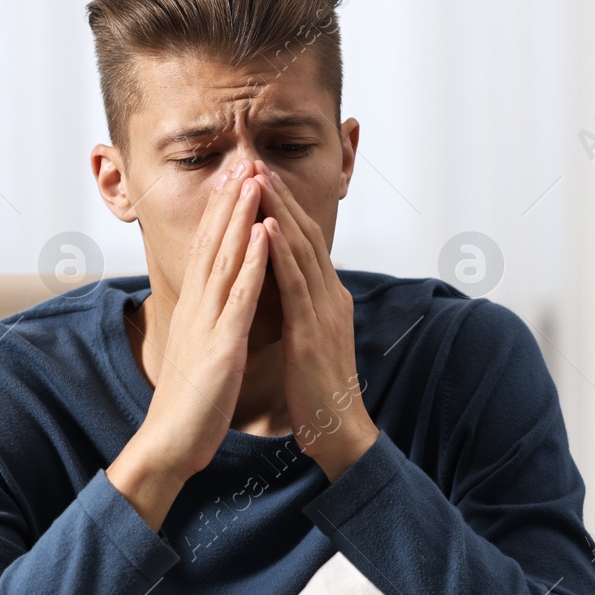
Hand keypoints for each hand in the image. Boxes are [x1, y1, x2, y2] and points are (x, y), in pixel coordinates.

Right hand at [107, 159, 270, 528]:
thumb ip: (211, 324)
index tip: (236, 180)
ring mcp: (207, 323)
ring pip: (225, 258)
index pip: (208, 251)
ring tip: (253, 179)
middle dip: (229, 201)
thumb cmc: (190, 405)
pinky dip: (252, 262)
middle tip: (243, 160)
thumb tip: (220, 308)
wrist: (169, 444)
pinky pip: (239, 297)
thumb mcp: (201, 352)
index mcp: (195, 310)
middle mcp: (197, 308)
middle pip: (213, 243)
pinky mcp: (219, 345)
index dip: (221, 213)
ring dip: (240, 216)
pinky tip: (263, 234)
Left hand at [254, 161, 378, 481]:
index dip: (284, 208)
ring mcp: (324, 312)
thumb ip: (302, 309)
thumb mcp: (311, 339)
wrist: (339, 432)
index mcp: (328, 298)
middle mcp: (331, 296)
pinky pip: (296, 284)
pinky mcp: (313, 332)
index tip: (259, 180)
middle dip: (280, 197)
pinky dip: (281, 253)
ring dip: (279, 211)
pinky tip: (267, 228)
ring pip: (301, 250)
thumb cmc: (319, 391)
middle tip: (255, 162)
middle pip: (305, 234)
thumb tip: (290, 286)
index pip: (305, 241)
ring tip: (257, 180)